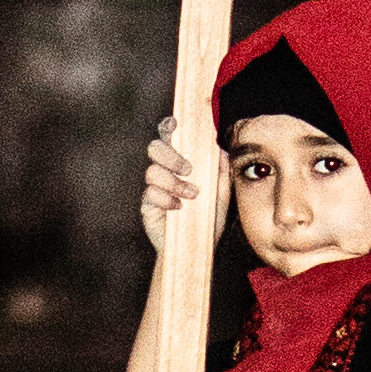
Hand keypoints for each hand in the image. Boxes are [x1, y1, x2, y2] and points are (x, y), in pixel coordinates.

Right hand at [140, 119, 229, 255]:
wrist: (197, 247)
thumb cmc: (209, 217)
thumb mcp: (222, 192)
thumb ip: (221, 170)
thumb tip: (220, 149)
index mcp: (181, 161)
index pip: (170, 136)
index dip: (168, 126)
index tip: (175, 124)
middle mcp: (165, 170)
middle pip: (155, 147)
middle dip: (172, 156)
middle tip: (189, 170)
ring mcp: (154, 187)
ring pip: (152, 171)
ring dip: (174, 182)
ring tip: (191, 195)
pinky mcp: (148, 205)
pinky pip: (151, 194)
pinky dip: (168, 200)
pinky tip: (179, 209)